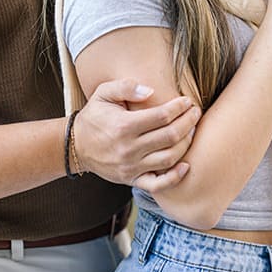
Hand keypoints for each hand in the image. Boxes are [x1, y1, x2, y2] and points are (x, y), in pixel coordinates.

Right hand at [74, 79, 200, 186]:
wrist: (75, 146)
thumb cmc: (94, 116)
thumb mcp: (103, 93)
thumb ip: (125, 86)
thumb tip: (150, 91)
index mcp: (123, 126)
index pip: (162, 116)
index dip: (180, 107)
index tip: (188, 101)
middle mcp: (128, 149)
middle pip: (170, 136)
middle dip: (189, 122)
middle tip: (196, 112)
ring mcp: (131, 167)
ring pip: (169, 158)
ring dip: (186, 144)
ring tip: (192, 130)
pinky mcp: (131, 180)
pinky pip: (157, 184)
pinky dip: (174, 177)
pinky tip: (186, 165)